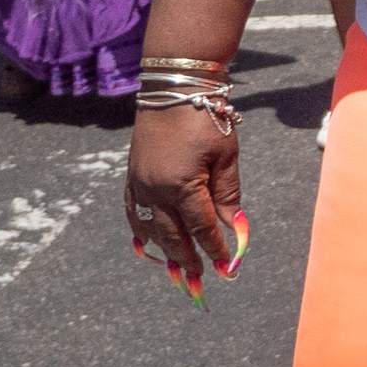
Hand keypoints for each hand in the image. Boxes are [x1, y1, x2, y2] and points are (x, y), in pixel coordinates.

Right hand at [123, 102, 245, 296]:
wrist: (174, 88)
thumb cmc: (207, 118)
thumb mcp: (226, 157)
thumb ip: (228, 195)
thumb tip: (234, 228)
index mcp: (182, 186)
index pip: (202, 228)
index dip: (214, 249)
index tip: (226, 268)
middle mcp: (154, 191)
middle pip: (173, 235)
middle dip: (188, 258)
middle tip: (200, 278)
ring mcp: (138, 184)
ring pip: (149, 229)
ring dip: (165, 249)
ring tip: (178, 267)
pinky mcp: (131, 177)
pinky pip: (133, 213)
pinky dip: (142, 231)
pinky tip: (150, 243)